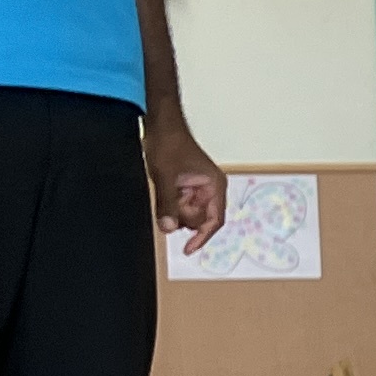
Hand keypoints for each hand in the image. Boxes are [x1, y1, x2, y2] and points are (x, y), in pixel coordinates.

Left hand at [150, 116, 224, 247]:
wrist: (160, 125)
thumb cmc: (169, 143)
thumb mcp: (165, 176)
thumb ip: (167, 204)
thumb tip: (168, 229)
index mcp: (215, 186)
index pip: (214, 220)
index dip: (202, 237)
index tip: (188, 250)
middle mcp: (210, 190)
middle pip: (199, 220)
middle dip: (182, 215)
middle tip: (170, 197)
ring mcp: (198, 189)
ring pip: (188, 214)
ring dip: (175, 209)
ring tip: (167, 187)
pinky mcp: (187, 188)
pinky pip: (180, 206)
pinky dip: (171, 204)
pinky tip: (165, 189)